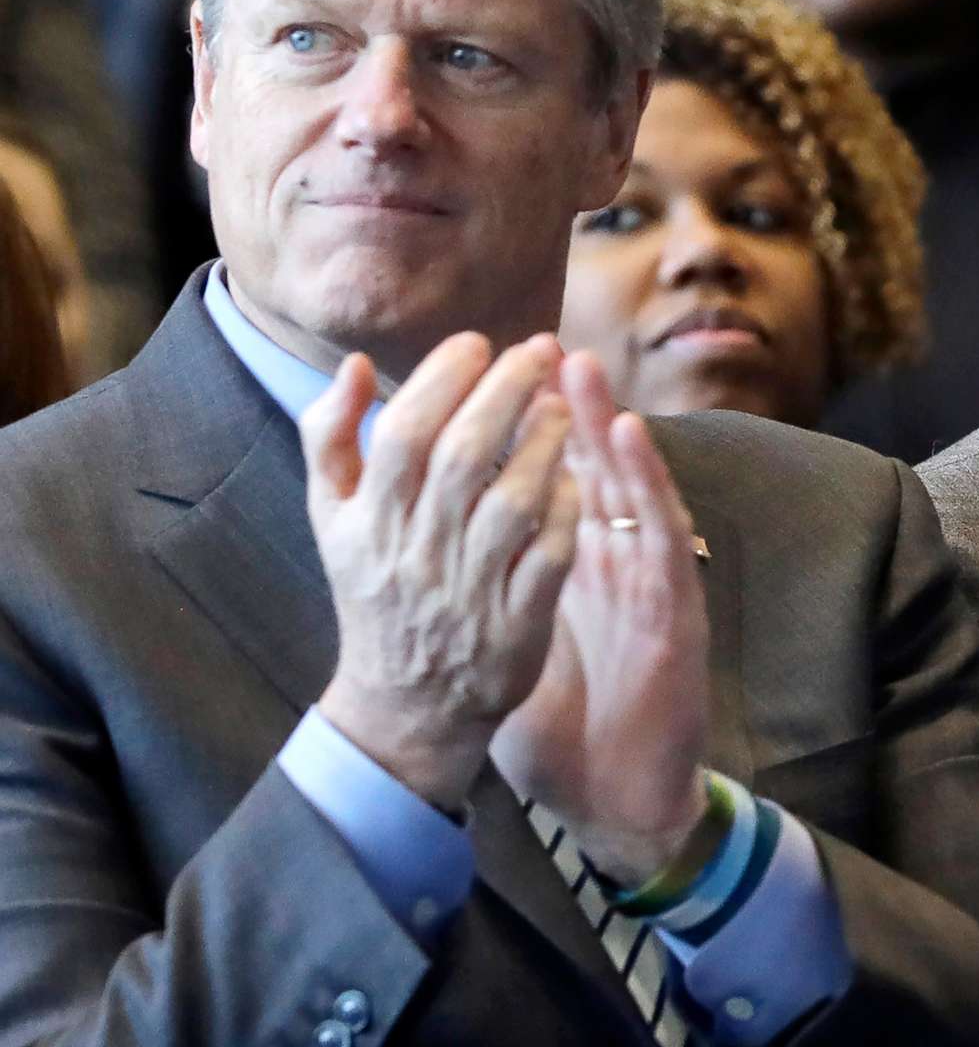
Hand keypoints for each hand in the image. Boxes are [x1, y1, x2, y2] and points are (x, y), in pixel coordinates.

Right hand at [306, 333, 579, 809]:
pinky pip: (547, 558)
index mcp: (368, 520)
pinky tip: (580, 478)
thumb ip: (330, 439)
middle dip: (505, 393)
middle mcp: (416, 551)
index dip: (443, 379)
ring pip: (510, 504)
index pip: (405, 432)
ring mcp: (468, 589)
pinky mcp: (516, 624)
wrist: (404, 703)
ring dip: (543, 446)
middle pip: (463, 456)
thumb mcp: (330, 518)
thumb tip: (357, 366)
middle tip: (538, 352)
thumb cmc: (374, 590)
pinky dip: (564, 514)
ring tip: (564, 406)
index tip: (478, 343)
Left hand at [488, 349, 708, 883]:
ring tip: (583, 369)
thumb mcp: (505, 655)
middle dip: (565, 410)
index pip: (552, 492)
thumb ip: (473, 602)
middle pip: (592, 477)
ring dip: (611, 427)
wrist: (622, 800)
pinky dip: (650, 484)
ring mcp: (650, 587)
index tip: (493, 383)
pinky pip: (662, 537)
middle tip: (543, 348)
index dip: (526, 438)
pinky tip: (631, 440)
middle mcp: (616, 571)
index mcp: (574, 575)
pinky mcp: (676, 611)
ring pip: (632, 491)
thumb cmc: (567, 733)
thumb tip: (416, 566)